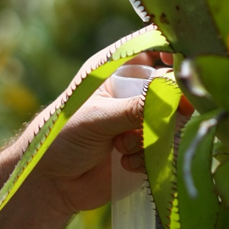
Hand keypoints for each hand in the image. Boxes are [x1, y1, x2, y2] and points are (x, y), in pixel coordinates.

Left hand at [31, 52, 193, 216]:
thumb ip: (135, 108)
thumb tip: (175, 99)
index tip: (178, 67)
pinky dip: (148, 157)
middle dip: (170, 106)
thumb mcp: (97, 118)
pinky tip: (124, 163)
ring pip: (172, 120)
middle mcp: (130, 90)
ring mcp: (139, 119)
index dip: (170, 50)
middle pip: (171, 86)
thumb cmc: (61, 138)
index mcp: (114, 68)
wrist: (50, 183)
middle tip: (165, 119)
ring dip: (153, 136)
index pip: (150, 46)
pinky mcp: (144, 147)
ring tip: (123, 146)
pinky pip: (165, 147)